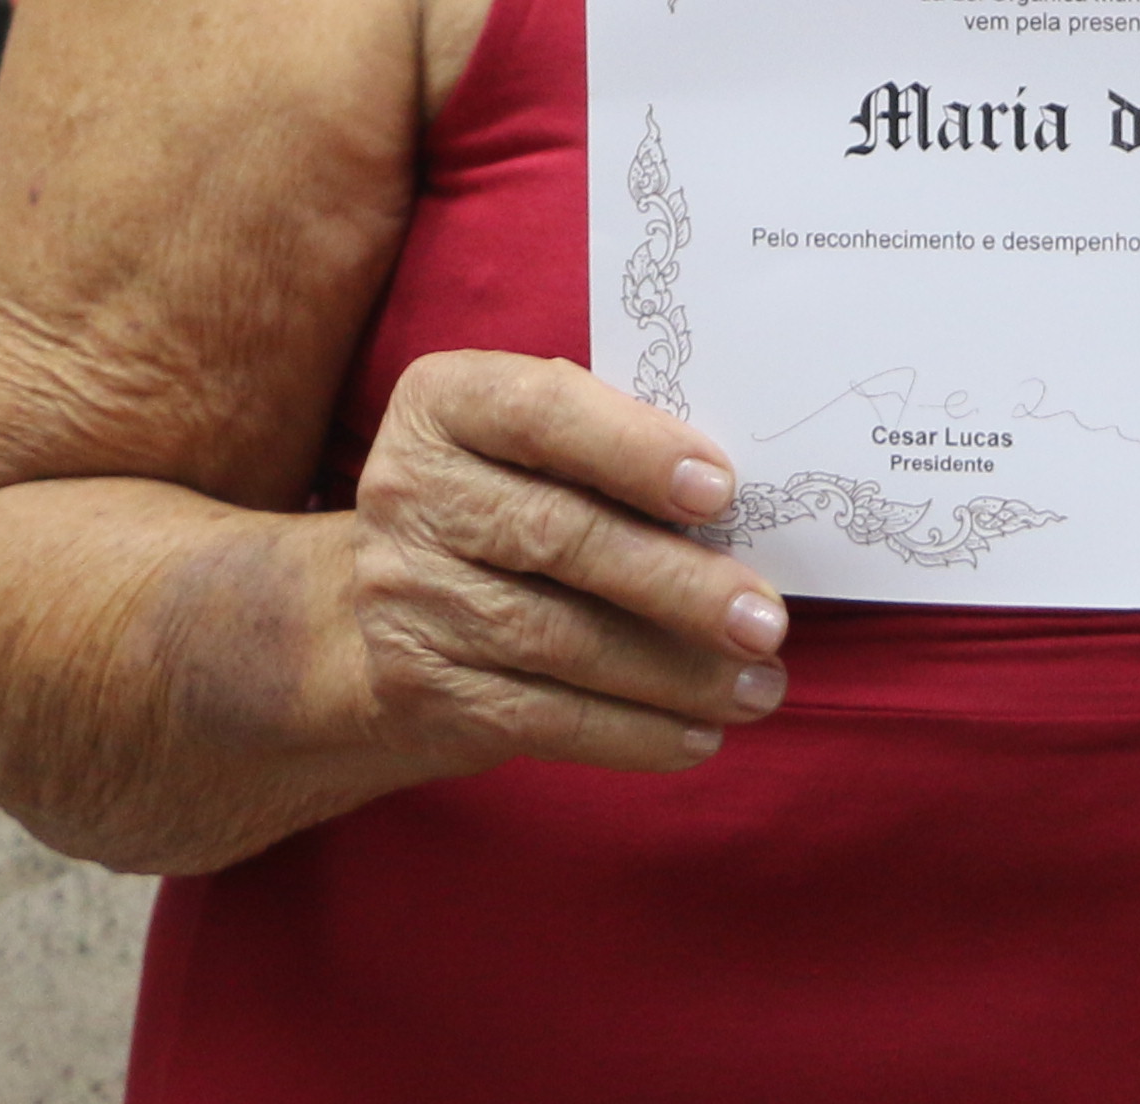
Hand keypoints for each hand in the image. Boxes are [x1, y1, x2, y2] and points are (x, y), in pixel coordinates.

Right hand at [344, 350, 789, 781]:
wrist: (373, 619)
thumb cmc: (504, 505)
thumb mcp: (533, 449)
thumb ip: (613, 447)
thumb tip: (740, 505)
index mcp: (447, 405)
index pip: (541, 412)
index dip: (633, 449)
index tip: (720, 490)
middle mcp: (411, 493)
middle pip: (560, 537)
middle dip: (679, 584)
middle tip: (766, 620)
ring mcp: (407, 596)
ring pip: (561, 639)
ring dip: (676, 672)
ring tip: (759, 686)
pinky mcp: (420, 689)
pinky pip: (541, 717)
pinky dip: (632, 733)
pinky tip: (698, 735)